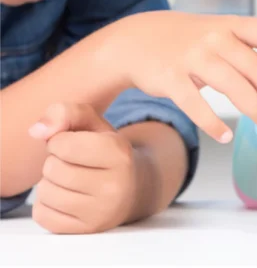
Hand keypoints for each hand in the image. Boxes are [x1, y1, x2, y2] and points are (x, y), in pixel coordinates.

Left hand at [29, 103, 137, 233]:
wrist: (133, 188)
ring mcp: (100, 212)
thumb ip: (67, 112)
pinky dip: (46, 202)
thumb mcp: (95, 123)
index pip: (63, 144)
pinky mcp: (85, 230)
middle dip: (55, 161)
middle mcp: (114, 186)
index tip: (74, 142)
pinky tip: (66, 195)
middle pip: (53, 168)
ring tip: (70, 178)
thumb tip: (37, 131)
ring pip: (45, 192)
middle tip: (73, 162)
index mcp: (119, 153)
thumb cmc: (107, 151)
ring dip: (50, 181)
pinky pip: (42, 214)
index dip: (60, 140)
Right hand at [108, 12, 256, 142]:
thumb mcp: (218, 33)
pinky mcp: (170, 77)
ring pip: (232, 86)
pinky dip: (212, 123)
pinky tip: (224, 137)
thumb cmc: (189, 41)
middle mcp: (215, 37)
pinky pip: (195, 104)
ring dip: (256, 110)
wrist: (135, 39)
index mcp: (231, 25)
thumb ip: (246, 52)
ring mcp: (192, 56)